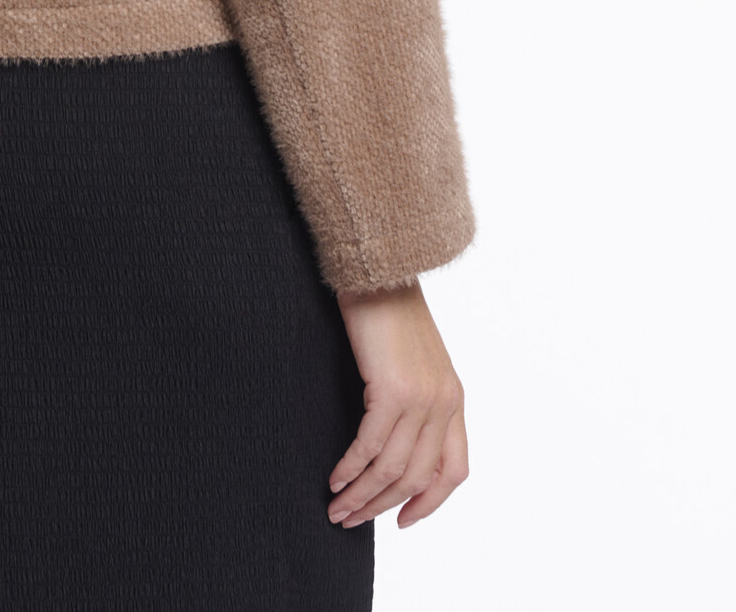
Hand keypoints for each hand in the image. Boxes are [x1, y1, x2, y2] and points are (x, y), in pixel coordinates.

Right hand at [327, 278, 467, 530]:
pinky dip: (350, 468)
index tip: (401, 520)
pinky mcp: (393, 390)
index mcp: (454, 399)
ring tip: (336, 508)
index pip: (453, 471)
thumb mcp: (416, 361)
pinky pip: (370, 445)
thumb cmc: (389, 309)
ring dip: (361, 495)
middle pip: (416, 478)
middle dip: (381, 505)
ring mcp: (422, 398)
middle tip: (350, 519)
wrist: (380, 268)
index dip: (429, 503)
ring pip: (392, 468)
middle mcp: (444, 404)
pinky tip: (334, 477)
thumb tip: (393, 444)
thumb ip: (416, 401)